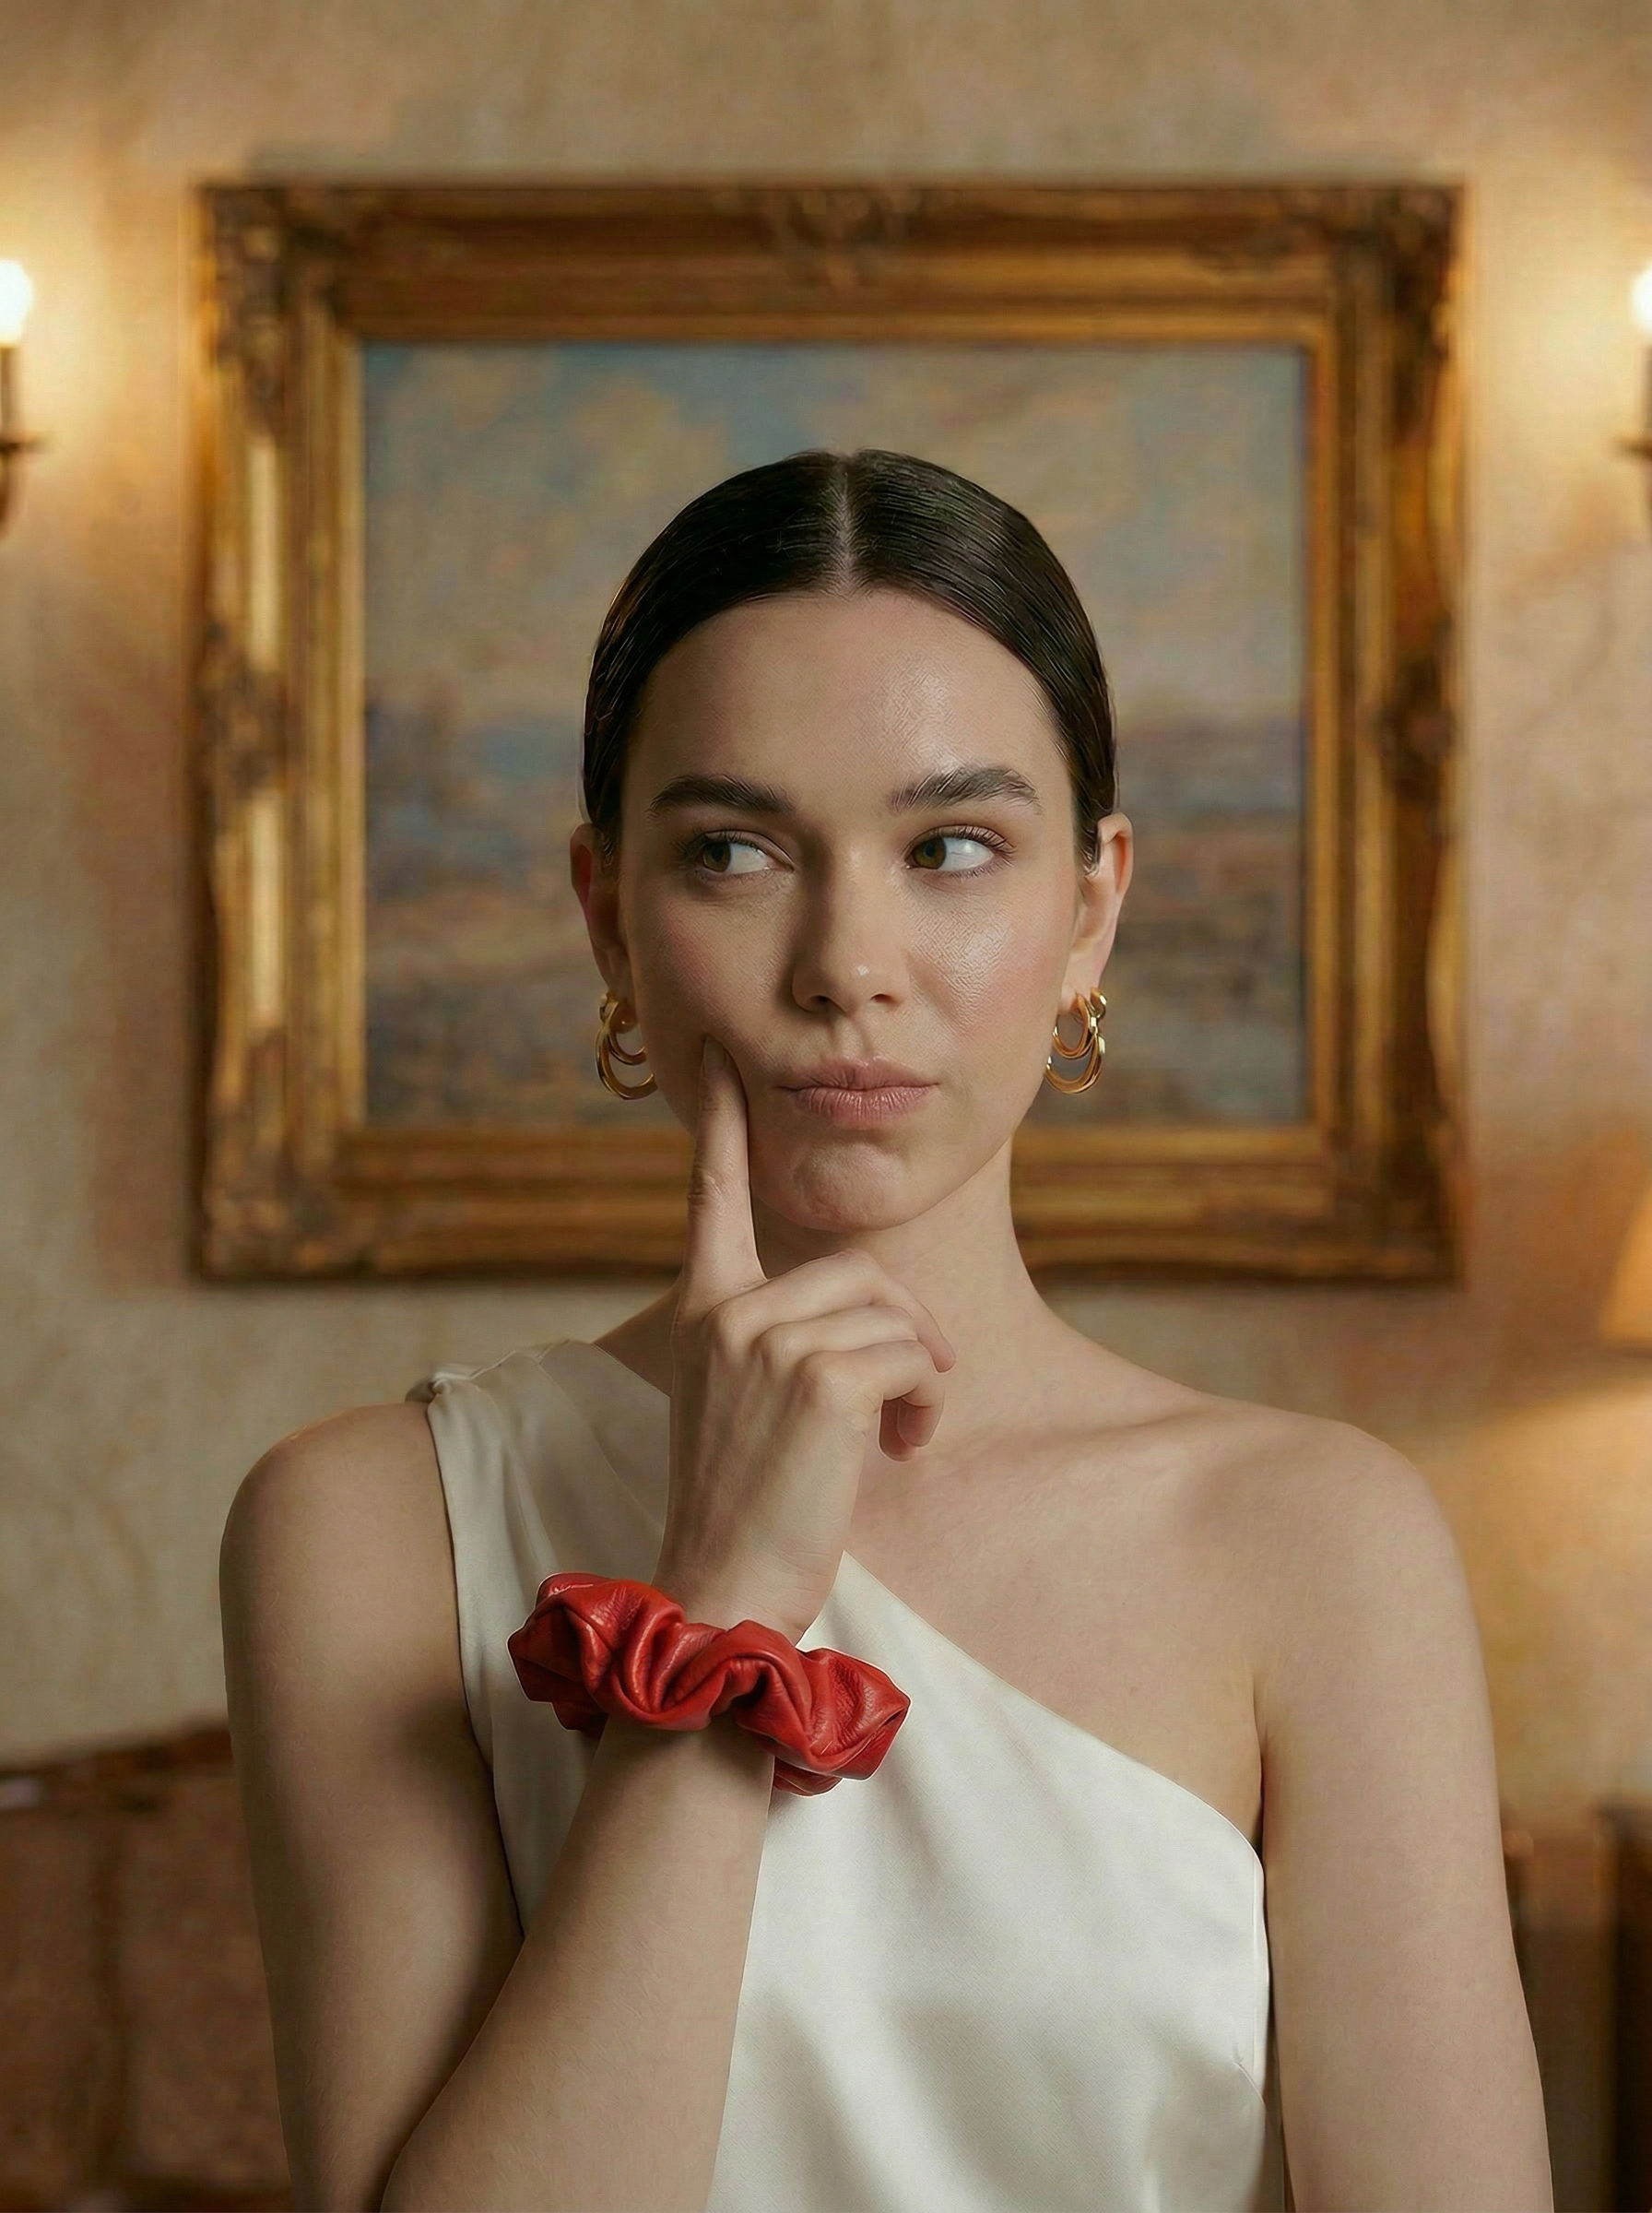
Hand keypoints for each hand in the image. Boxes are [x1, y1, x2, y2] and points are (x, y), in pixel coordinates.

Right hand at [655, 1039, 954, 1641]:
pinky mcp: (820, 1379)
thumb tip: (873, 1322)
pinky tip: (900, 1449)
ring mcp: (768, 1340)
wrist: (724, 1587)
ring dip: (923, 1375)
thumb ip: (777, 1342)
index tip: (717, 1055)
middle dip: (908, 1332)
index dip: (724, 1127)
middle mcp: (727, 1311)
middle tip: (910, 1402)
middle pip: (862, 1271)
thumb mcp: (743, 1404)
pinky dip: (925, 1401)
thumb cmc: (745, 1507)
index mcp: (701, 1311)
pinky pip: (910, 1357)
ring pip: (894, 1313)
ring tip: (902, 1435)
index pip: (712, 1198)